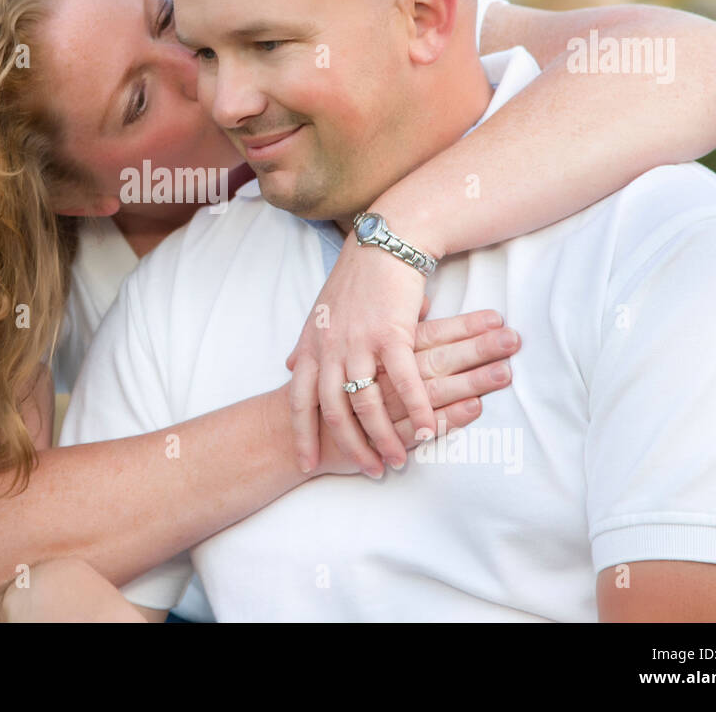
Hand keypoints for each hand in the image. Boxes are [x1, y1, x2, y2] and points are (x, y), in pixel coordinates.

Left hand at [286, 238, 518, 476]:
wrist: (384, 244)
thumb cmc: (354, 281)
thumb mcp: (318, 314)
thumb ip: (304, 346)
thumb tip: (287, 368)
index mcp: (311, 347)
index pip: (299, 401)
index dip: (301, 435)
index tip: (306, 464)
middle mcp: (330, 349)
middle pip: (333, 411)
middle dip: (349, 446)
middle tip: (367, 470)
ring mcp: (359, 343)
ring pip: (367, 403)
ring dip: (384, 437)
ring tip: (396, 460)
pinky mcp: (392, 335)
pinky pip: (405, 383)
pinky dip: (417, 411)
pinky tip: (428, 431)